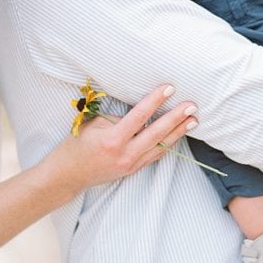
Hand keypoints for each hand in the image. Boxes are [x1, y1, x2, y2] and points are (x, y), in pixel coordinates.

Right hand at [47, 85, 197, 194]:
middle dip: (176, 118)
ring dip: (178, 132)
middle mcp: (125, 154)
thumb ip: (117, 119)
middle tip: (192, 106)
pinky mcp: (133, 170)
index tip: (169, 88)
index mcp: (113, 140)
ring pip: (161, 146)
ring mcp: (131, 164)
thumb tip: (140, 113)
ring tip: (194, 120)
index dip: (155, 101)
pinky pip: (155, 156)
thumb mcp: (93, 125)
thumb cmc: (77, 145)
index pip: (139, 116)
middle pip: (156, 133)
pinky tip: (179, 135)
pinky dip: (168, 144)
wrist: (68, 174)